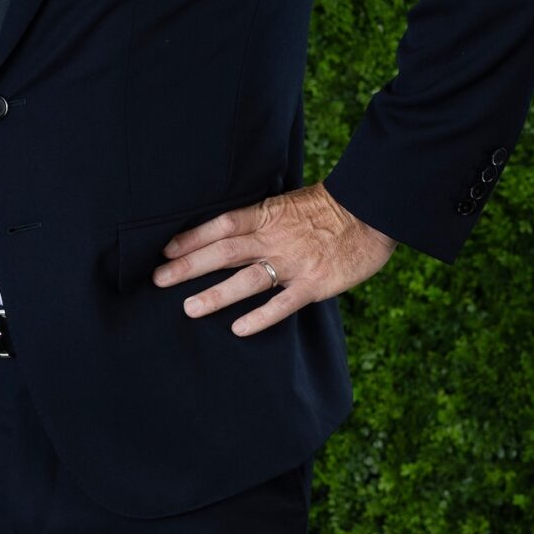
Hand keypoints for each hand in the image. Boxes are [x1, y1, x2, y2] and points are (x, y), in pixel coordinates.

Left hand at [153, 181, 396, 334]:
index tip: (166, 250)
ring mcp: (293, 263)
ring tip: (189, 309)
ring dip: (216, 294)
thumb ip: (261, 220)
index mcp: (267, 215)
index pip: (222, 225)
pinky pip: (283, 304)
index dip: (192, 237)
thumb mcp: (289, 205)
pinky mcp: (314, 284)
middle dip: (189, 266)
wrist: (373, 212)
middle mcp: (275, 239)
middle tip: (159, 280)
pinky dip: (261, 316)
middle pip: (224, 252)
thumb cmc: (329, 209)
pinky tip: (238, 329)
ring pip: (247, 280)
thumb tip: (228, 232)